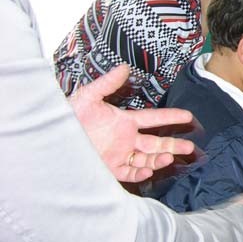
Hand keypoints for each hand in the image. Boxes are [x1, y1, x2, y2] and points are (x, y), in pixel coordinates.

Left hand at [69, 64, 194, 182]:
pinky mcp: (110, 169)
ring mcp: (119, 155)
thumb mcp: (88, 96)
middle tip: (190, 148)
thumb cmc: (68, 116)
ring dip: (159, 159)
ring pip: (146, 159)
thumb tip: (124, 67)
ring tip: (168, 157)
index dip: (171, 117)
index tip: (188, 116)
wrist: (52, 138)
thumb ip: (108, 83)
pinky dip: (140, 173)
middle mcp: (125, 139)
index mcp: (124, 122)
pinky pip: (129, 173)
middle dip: (174, 145)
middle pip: (156, 143)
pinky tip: (147, 169)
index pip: (153, 119)